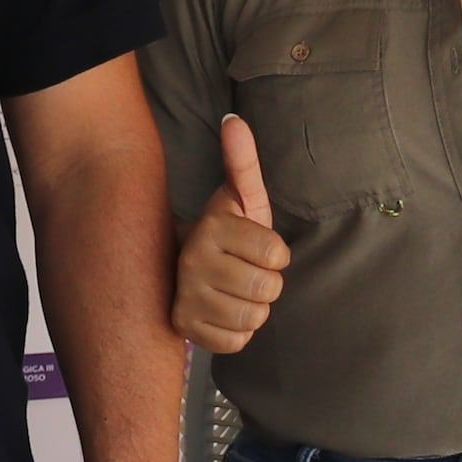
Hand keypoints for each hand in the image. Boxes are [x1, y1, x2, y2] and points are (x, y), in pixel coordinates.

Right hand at [172, 115, 290, 353]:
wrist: (188, 269)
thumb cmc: (229, 233)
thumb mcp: (242, 198)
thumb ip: (243, 161)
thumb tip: (234, 119)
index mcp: (213, 227)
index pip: (277, 255)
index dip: (276, 255)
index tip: (257, 247)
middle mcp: (193, 261)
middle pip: (267, 289)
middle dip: (267, 283)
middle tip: (248, 271)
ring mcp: (185, 297)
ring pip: (254, 318)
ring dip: (254, 308)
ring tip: (235, 291)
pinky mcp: (184, 327)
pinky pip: (237, 342)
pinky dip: (238, 331)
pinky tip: (224, 311)